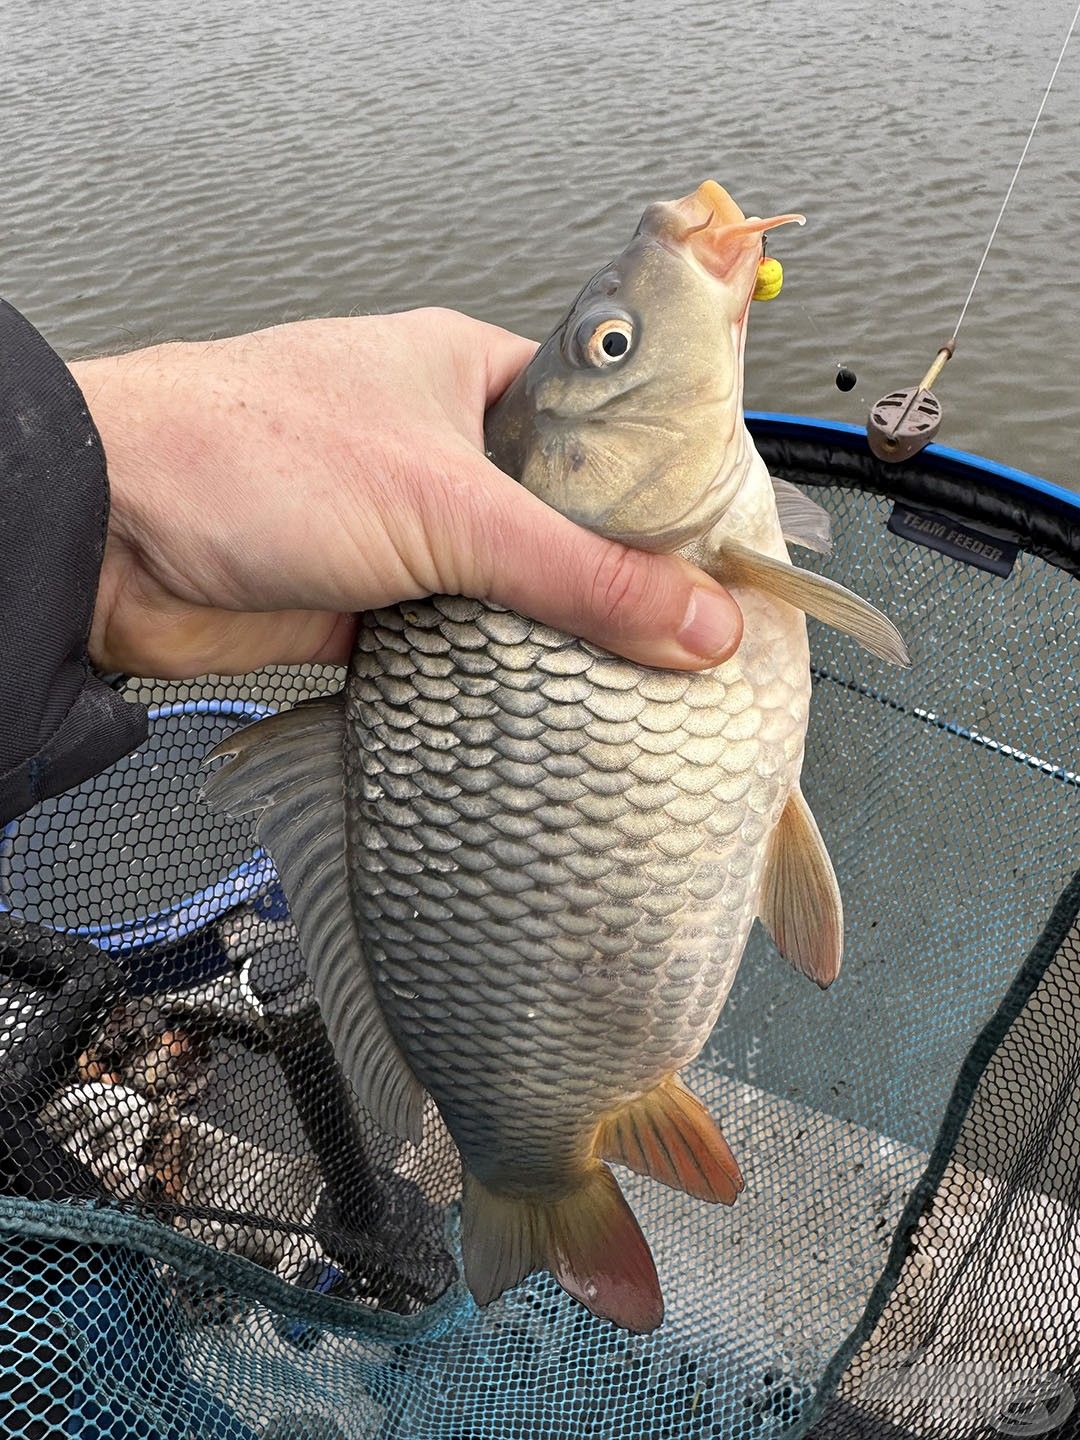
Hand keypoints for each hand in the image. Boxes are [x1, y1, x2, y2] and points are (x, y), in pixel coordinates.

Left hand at [73, 309, 741, 679]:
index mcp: (470, 375)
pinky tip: (547, 706)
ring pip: (513, 586)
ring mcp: (407, 529)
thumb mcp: (449, 505)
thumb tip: (700, 619)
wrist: (111, 539)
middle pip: (565, 516)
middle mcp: (443, 448)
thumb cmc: (249, 456)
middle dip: (617, 574)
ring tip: (641, 681)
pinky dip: (493, 673)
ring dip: (554, 633)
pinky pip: (460, 641)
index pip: (604, 420)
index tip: (724, 544)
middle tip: (693, 632)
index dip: (668, 478)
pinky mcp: (372, 604)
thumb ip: (582, 572)